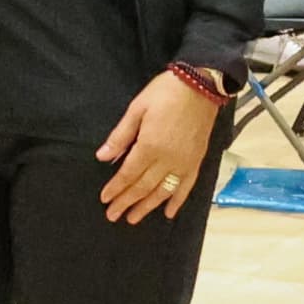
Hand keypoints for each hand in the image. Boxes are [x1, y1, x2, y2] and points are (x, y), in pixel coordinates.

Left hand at [96, 68, 218, 221]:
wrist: (201, 85)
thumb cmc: (166, 93)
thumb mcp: (137, 108)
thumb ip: (121, 135)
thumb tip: (102, 156)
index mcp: (150, 146)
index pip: (129, 174)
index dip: (116, 188)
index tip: (105, 199)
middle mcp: (167, 159)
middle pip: (143, 187)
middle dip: (127, 202)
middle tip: (113, 215)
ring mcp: (184, 162)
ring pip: (163, 191)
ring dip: (147, 207)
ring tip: (134, 218)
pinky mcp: (196, 161)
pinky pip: (186, 187)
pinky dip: (177, 201)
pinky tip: (169, 213)